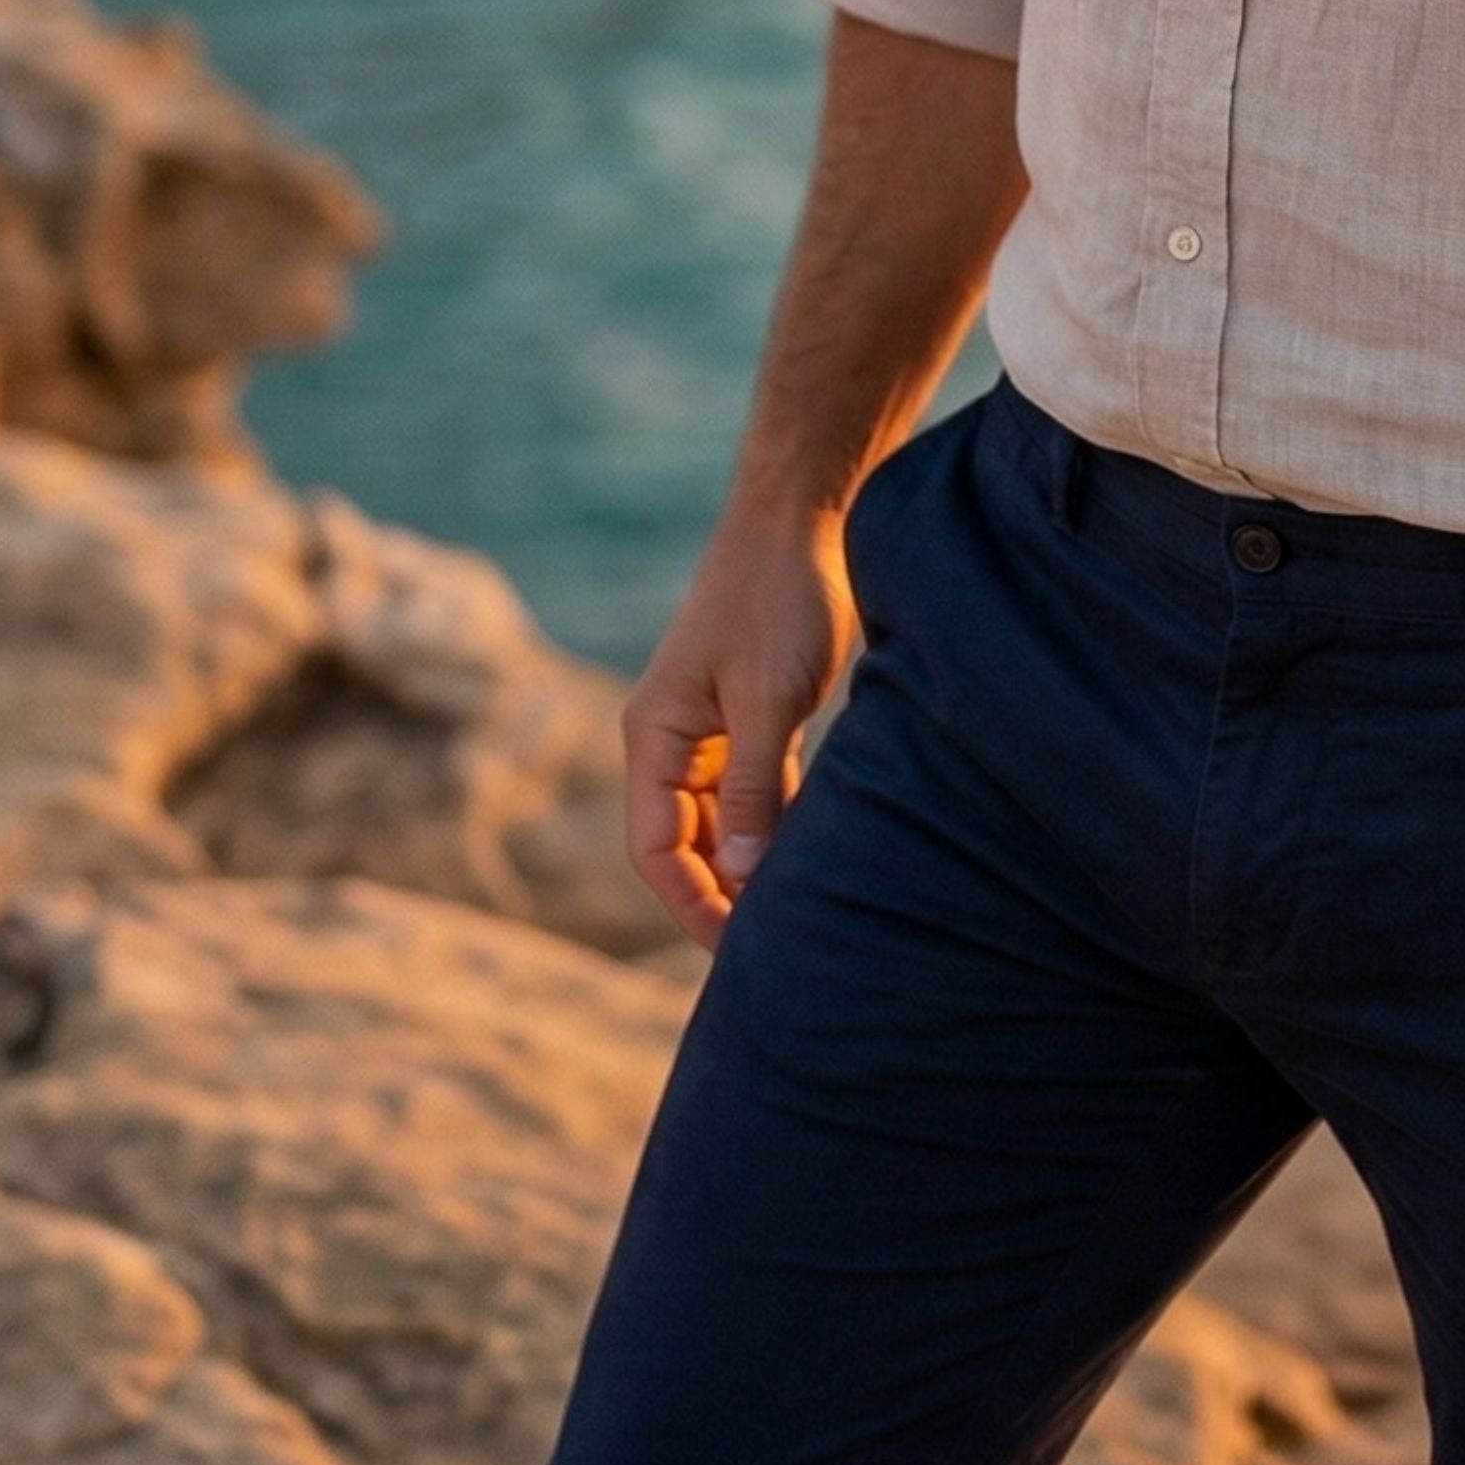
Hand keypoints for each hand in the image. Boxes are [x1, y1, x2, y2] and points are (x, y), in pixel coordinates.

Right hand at [619, 503, 854, 946]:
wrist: (803, 516)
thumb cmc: (777, 594)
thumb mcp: (767, 695)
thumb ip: (755, 783)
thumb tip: (746, 873)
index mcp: (654, 736)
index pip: (656, 849)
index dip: (692, 903)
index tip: (739, 948)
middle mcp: (672, 740)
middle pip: (686, 845)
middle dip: (722, 895)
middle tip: (778, 945)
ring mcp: (712, 729)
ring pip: (722, 822)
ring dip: (751, 865)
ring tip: (798, 912)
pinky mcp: (752, 715)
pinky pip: (754, 792)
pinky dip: (775, 826)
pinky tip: (810, 856)